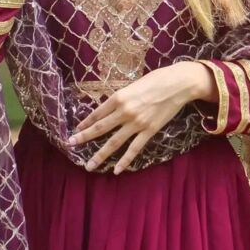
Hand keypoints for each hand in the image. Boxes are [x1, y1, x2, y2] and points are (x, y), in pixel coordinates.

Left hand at [67, 62, 208, 174]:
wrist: (178, 84)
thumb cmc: (157, 79)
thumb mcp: (133, 84)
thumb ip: (122, 97)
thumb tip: (111, 107)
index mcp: (119, 97)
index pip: (97, 113)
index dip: (85, 122)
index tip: (76, 129)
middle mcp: (124, 111)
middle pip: (100, 128)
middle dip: (84, 137)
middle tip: (70, 144)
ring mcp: (136, 123)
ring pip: (114, 142)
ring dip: (100, 155)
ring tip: (89, 165)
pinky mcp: (149, 131)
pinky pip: (134, 149)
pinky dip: (124, 161)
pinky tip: (116, 170)